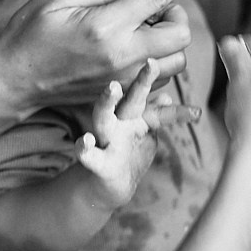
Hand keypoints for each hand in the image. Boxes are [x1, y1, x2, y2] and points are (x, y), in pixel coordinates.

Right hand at [0, 0, 213, 111]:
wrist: (12, 79)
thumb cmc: (30, 30)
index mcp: (106, 25)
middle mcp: (121, 56)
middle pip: (180, 37)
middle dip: (176, 18)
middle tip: (156, 10)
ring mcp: (123, 81)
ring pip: (176, 64)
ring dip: (168, 44)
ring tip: (143, 32)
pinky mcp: (121, 98)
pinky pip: (160, 85)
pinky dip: (157, 65)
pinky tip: (138, 53)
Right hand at [77, 60, 199, 207]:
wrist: (108, 186)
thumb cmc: (128, 154)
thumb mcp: (143, 134)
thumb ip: (154, 116)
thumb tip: (166, 97)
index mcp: (134, 117)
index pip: (152, 99)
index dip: (159, 84)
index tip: (163, 68)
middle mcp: (119, 123)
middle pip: (131, 100)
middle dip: (141, 82)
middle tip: (150, 65)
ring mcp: (106, 140)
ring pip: (103, 117)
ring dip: (107, 102)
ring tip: (112, 88)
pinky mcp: (98, 163)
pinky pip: (89, 155)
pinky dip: (85, 148)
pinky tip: (85, 141)